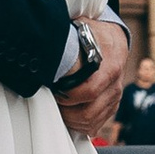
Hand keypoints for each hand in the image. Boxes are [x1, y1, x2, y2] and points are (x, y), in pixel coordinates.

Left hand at [56, 16, 128, 140]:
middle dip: (66, 113)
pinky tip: (68, 115)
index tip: (53, 92)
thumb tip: (40, 32)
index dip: (67, 97)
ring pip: (92, 122)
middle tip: (52, 104)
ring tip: (57, 111)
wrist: (114, 38)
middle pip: (89, 113)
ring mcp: (114, 96)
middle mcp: (114, 84)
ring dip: (71, 122)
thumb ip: (67, 35)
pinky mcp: (112, 105)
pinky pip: (97, 124)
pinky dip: (80, 125)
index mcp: (109, 66)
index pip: (88, 91)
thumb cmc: (93, 33)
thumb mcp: (82, 28)